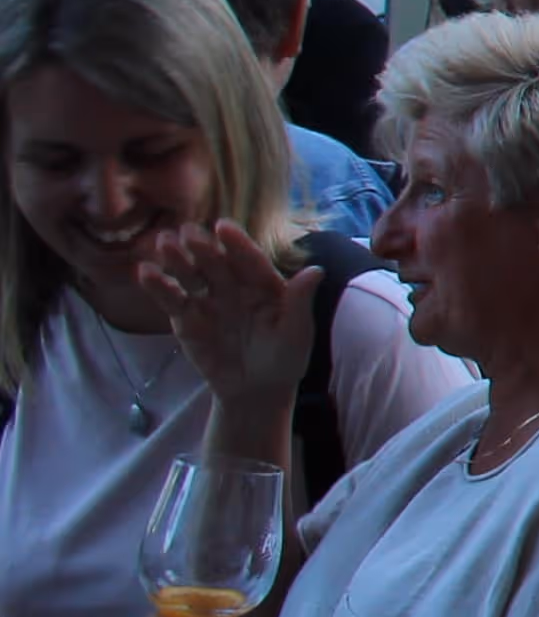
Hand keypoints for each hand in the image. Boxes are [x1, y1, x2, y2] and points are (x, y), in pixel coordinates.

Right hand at [138, 222, 325, 440]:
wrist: (256, 389)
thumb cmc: (284, 358)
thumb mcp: (297, 332)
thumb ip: (300, 302)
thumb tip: (317, 270)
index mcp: (264, 284)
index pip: (250, 260)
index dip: (237, 244)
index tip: (222, 227)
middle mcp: (234, 287)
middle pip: (216, 263)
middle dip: (203, 248)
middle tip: (187, 232)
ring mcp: (208, 300)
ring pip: (191, 275)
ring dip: (177, 259)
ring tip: (163, 243)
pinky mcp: (186, 319)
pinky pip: (172, 300)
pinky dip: (158, 286)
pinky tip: (144, 272)